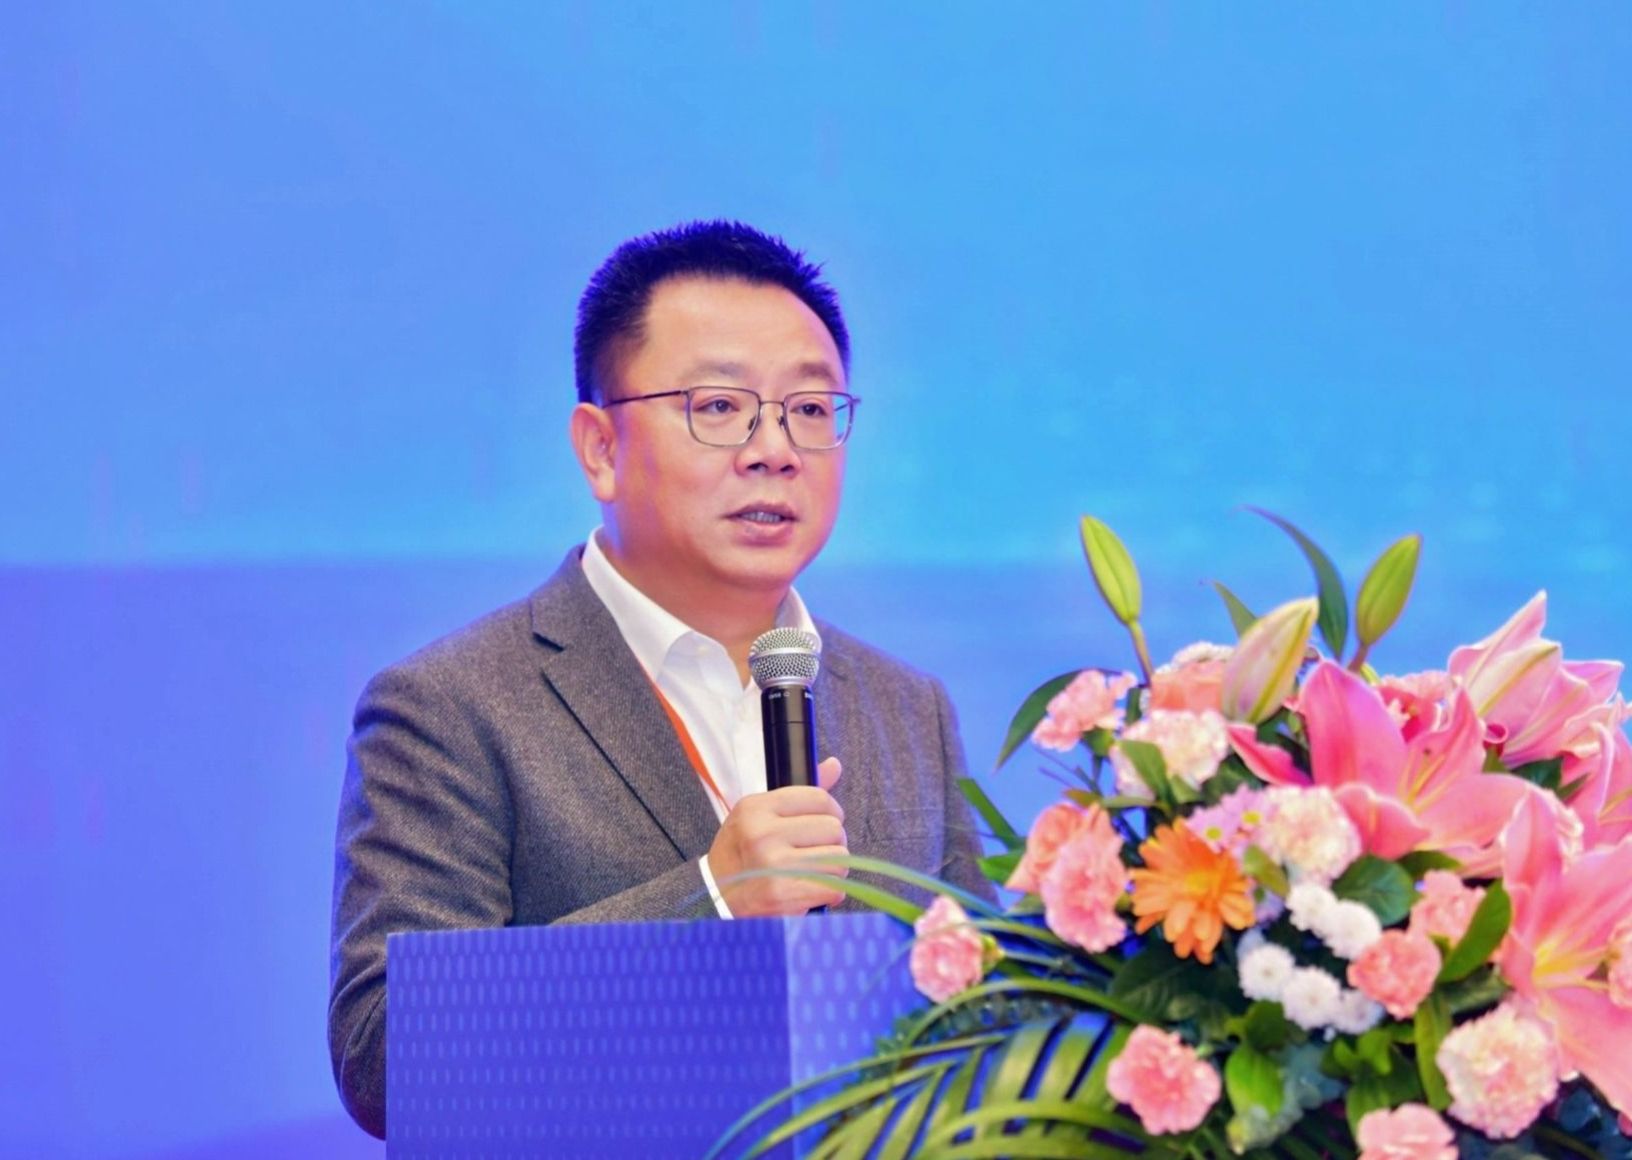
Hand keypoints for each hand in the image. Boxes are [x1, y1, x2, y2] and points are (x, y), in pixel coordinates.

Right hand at [707, 757, 847, 916]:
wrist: (715, 899)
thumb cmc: (741, 855)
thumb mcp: (758, 816)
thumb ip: (799, 795)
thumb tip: (834, 765)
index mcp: (756, 808)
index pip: (819, 798)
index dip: (831, 813)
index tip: (822, 825)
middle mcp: (762, 833)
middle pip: (833, 828)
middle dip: (832, 843)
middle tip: (815, 853)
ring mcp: (772, 865)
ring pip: (838, 859)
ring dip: (831, 870)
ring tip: (810, 874)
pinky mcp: (781, 894)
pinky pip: (833, 887)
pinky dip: (829, 893)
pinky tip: (812, 892)